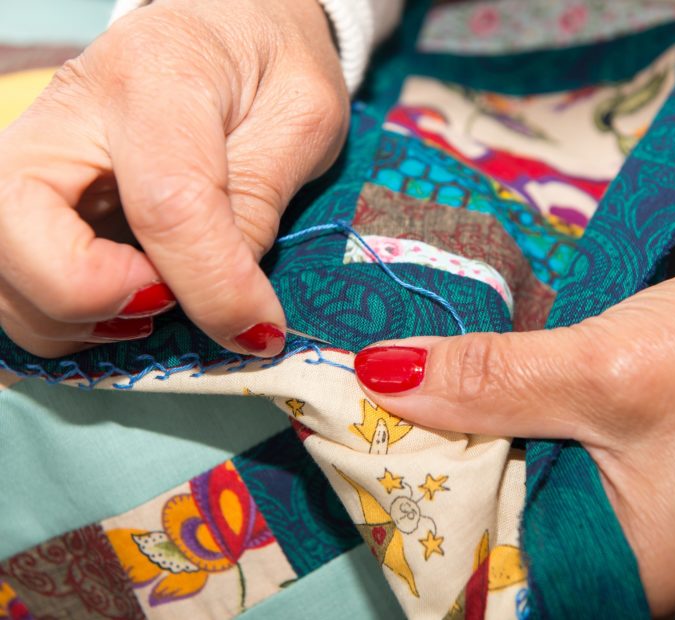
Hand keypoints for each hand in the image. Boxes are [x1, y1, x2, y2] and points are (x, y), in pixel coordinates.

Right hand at [0, 0, 347, 357]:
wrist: (227, 25)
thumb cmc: (270, 63)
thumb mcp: (301, 118)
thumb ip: (261, 204)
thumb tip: (228, 304)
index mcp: (156, 77)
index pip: (166, 203)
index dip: (213, 286)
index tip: (262, 330)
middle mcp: (67, 112)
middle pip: (17, 232)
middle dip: (93, 299)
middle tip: (171, 300)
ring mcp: (36, 152)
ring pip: (2, 272)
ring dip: (78, 320)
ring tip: (159, 301)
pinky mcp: (32, 191)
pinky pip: (17, 280)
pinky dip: (66, 317)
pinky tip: (130, 300)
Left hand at [353, 265, 674, 616]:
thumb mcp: (602, 371)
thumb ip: (489, 379)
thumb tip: (378, 376)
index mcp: (612, 572)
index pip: (480, 581)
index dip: (411, 530)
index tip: (351, 467)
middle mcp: (598, 556)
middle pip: (479, 532)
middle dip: (416, 478)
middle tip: (346, 421)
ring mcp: (593, 509)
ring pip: (490, 487)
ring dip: (442, 442)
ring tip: (375, 399)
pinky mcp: (590, 464)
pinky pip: (515, 454)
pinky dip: (478, 422)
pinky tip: (436, 390)